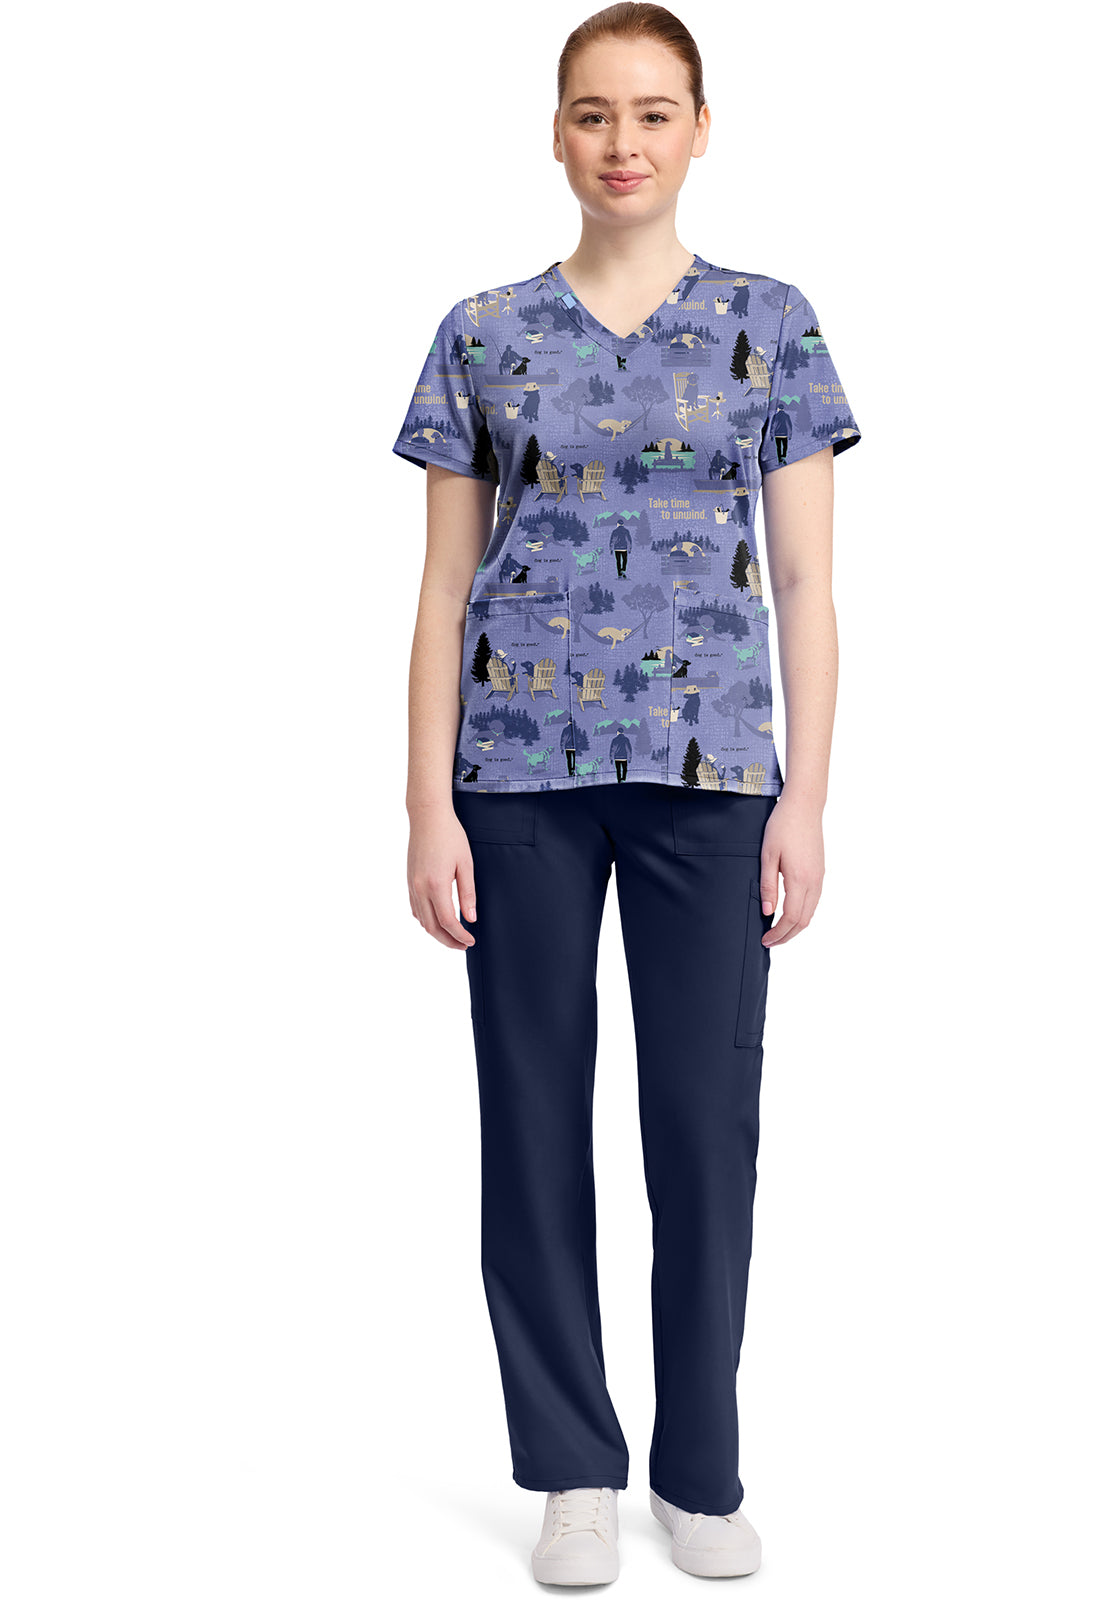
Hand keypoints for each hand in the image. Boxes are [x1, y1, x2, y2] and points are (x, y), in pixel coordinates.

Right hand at [407, 806, 477, 949]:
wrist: (427, 817)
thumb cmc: (450, 836)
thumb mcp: (466, 864)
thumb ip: (468, 893)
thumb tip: (471, 919)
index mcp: (436, 885)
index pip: (448, 922)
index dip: (460, 936)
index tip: (471, 941)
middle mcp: (420, 888)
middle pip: (432, 927)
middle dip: (448, 941)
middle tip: (463, 945)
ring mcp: (412, 885)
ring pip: (421, 920)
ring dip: (436, 933)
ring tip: (453, 936)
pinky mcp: (409, 881)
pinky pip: (415, 909)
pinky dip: (426, 920)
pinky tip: (437, 920)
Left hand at [759, 792, 824, 946]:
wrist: (804, 806)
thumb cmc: (782, 826)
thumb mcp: (767, 855)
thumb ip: (768, 885)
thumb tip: (768, 912)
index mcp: (800, 880)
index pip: (791, 918)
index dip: (778, 933)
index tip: (765, 940)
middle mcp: (814, 882)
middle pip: (803, 921)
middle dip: (787, 936)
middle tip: (770, 942)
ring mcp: (820, 877)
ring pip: (811, 912)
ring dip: (796, 926)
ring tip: (778, 932)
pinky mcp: (820, 871)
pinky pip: (814, 901)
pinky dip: (803, 914)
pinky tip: (791, 913)